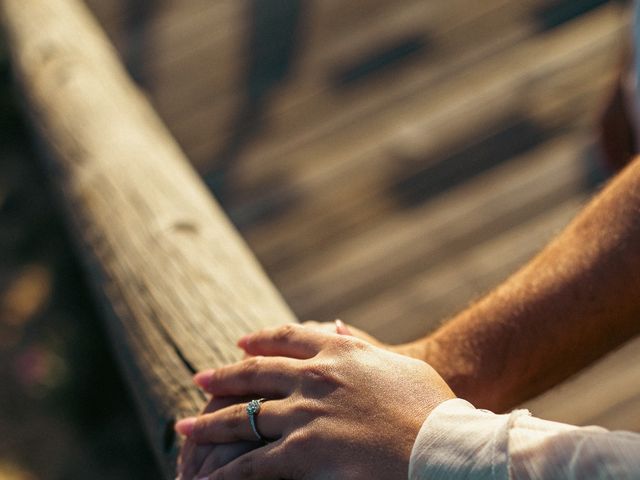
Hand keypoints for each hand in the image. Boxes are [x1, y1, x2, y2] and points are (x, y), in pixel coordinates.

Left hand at [176, 324, 454, 479]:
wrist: (443, 443)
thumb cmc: (434, 405)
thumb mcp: (399, 365)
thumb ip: (362, 347)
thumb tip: (339, 327)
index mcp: (339, 351)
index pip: (288, 337)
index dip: (260, 339)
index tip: (241, 342)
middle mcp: (316, 376)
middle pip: (256, 372)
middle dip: (223, 376)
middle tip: (199, 379)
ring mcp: (307, 413)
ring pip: (244, 416)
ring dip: (210, 424)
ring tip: (183, 427)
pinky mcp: (304, 451)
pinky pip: (253, 462)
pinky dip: (226, 470)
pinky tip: (207, 476)